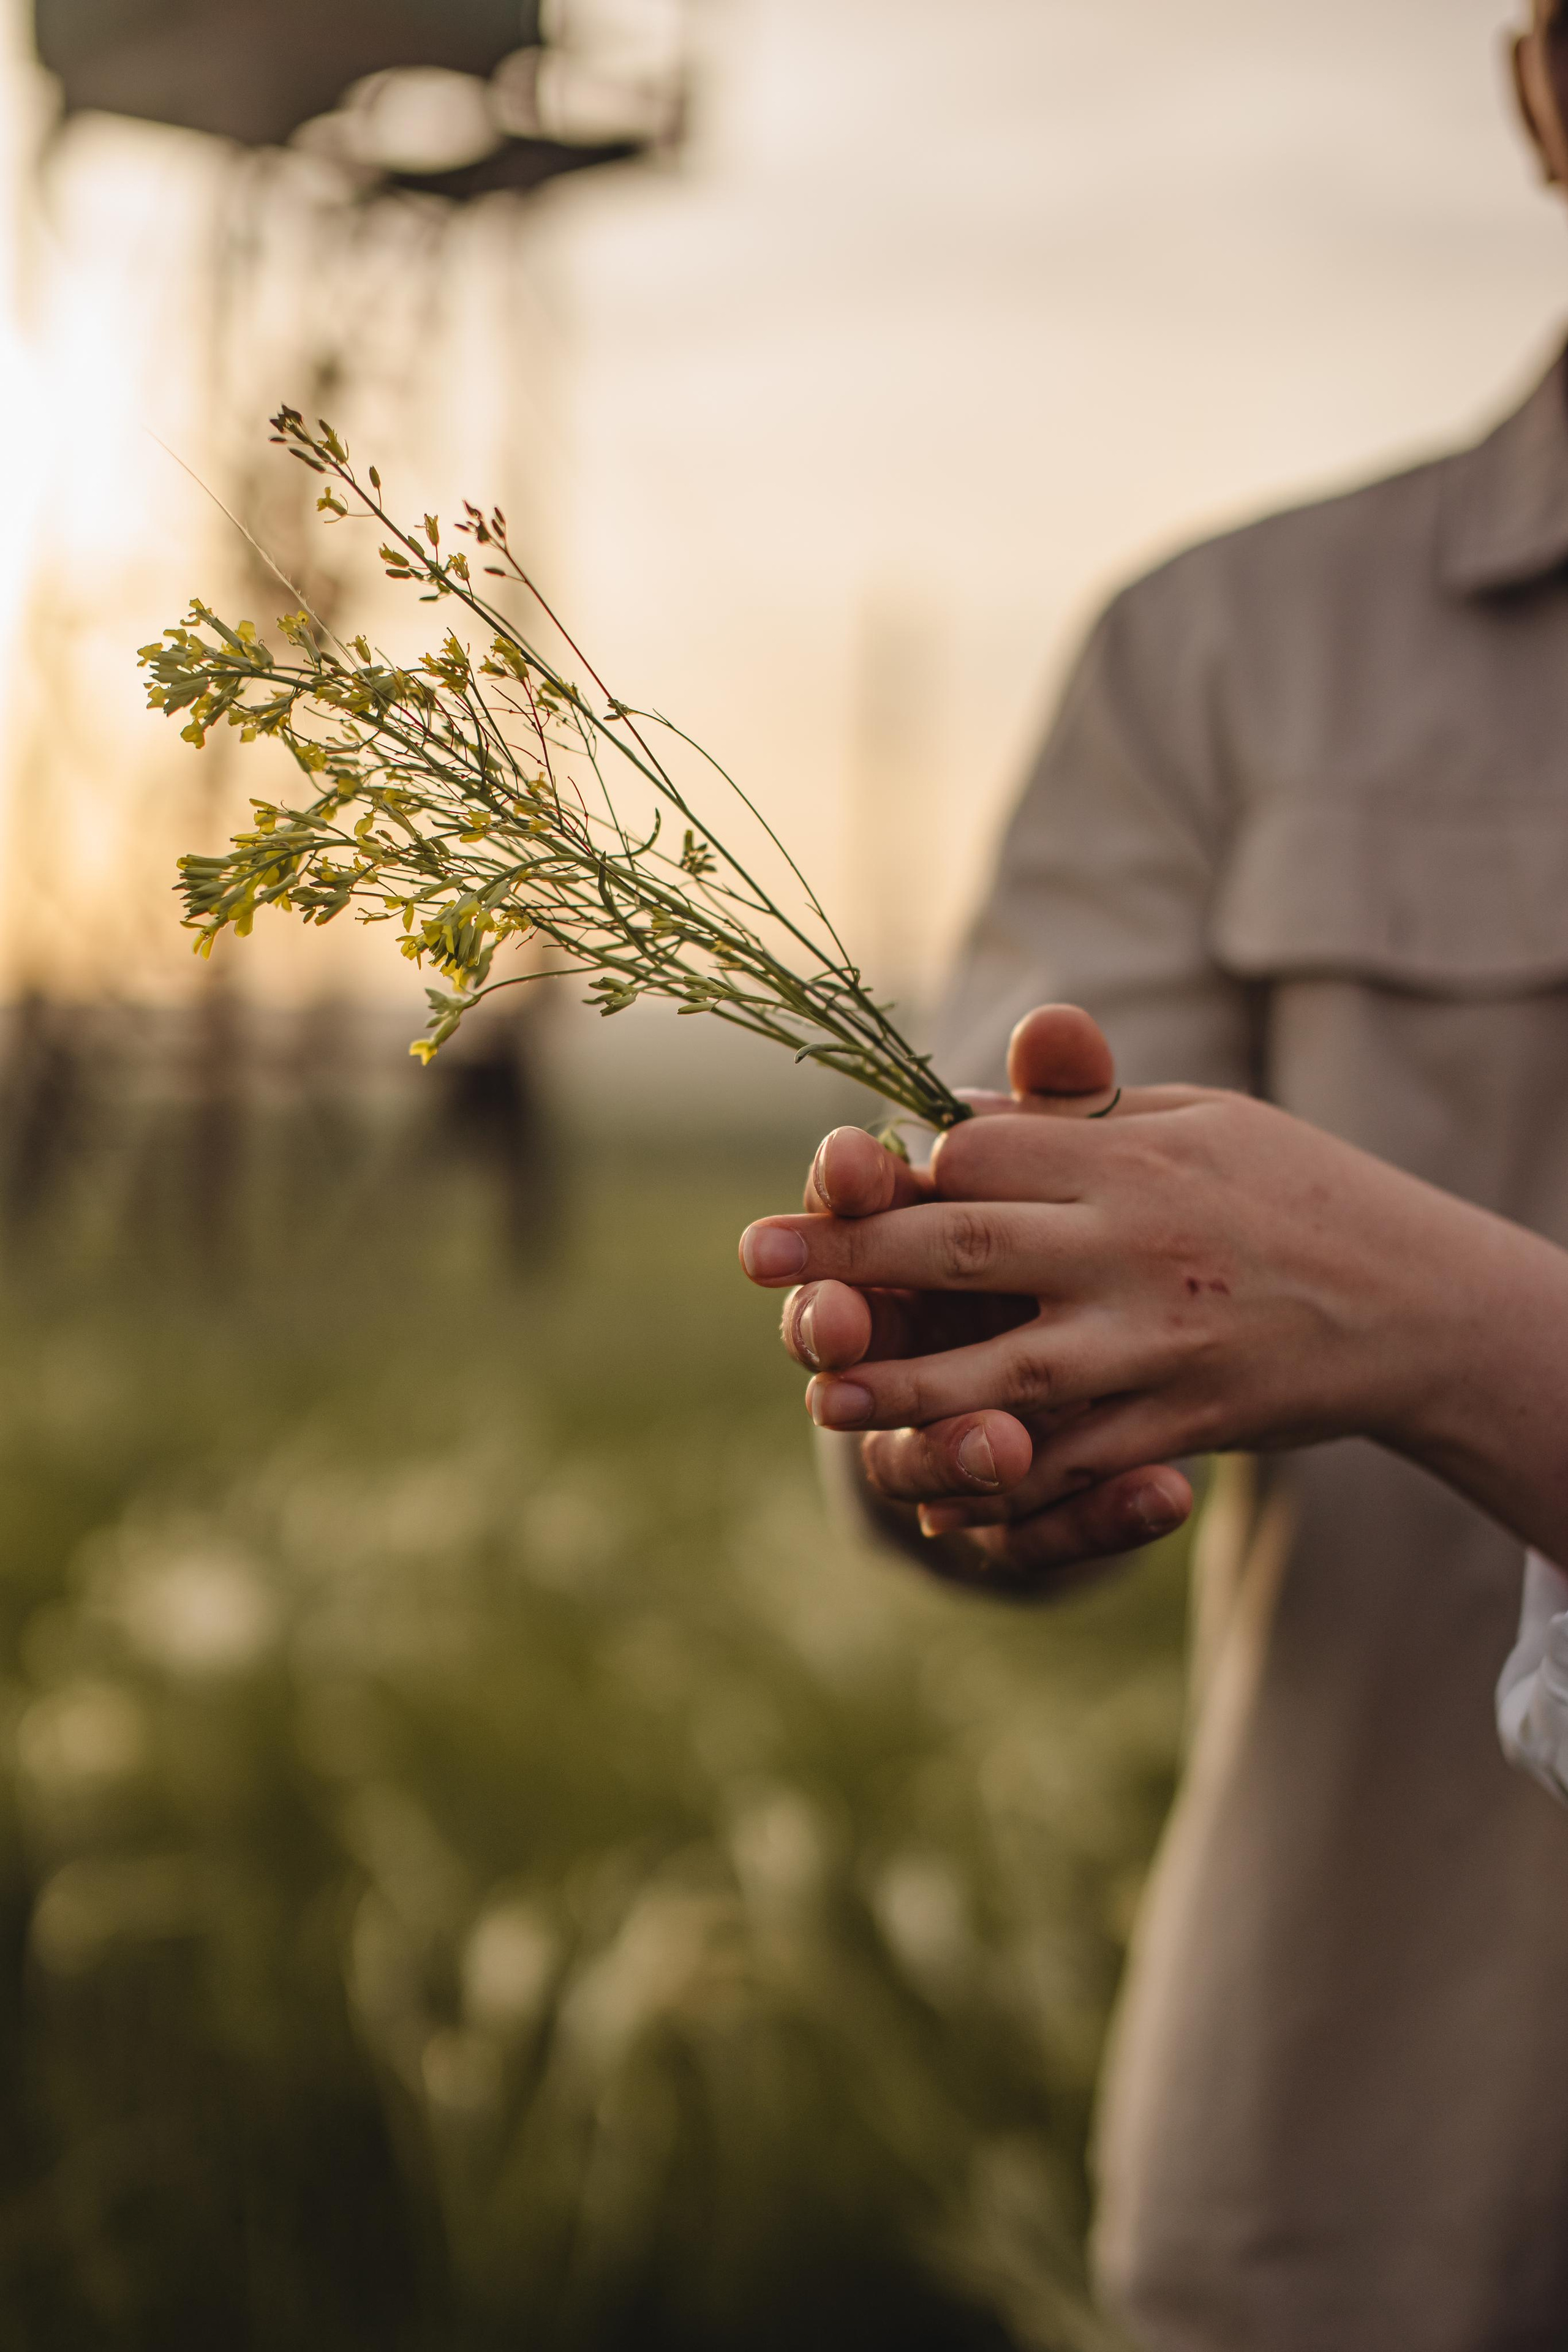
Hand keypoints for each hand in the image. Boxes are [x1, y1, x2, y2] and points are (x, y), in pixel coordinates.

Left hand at [743, 1039, 1567, 1571]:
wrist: (1420, 1301)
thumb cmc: (1295, 1191)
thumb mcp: (1198, 1119)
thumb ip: (1080, 1118)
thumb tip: (959, 1111)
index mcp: (1131, 1158)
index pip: (979, 1155)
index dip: (893, 1172)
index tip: (824, 1179)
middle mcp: (1133, 1246)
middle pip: (963, 1247)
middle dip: (848, 1254)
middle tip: (757, 1258)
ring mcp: (1155, 1343)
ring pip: (1002, 1370)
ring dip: (900, 1384)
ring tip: (821, 1392)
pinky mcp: (1180, 1424)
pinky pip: (1070, 1458)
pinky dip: (1000, 1477)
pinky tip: (936, 1485)